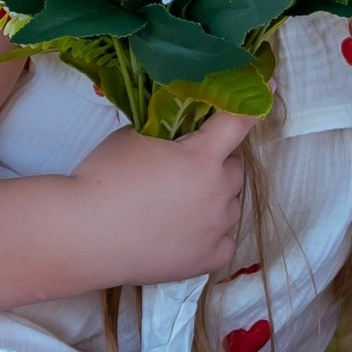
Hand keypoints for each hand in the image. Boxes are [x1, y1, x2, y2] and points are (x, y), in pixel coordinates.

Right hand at [69, 111, 254, 284]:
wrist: (83, 234)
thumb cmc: (105, 177)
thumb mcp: (136, 135)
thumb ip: (169, 130)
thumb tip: (181, 131)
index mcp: (203, 158)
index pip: (238, 123)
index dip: (253, 103)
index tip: (268, 89)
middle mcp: (217, 193)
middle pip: (234, 168)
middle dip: (216, 162)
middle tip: (184, 166)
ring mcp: (214, 230)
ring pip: (231, 203)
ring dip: (216, 196)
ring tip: (180, 201)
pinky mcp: (204, 262)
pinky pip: (225, 240)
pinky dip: (213, 232)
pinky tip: (189, 229)